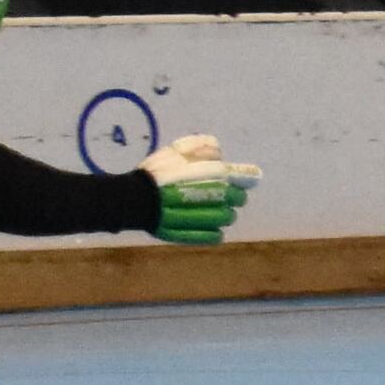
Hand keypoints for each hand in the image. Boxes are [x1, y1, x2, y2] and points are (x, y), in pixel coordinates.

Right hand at [139, 131, 254, 244]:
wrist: (133, 198)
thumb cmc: (156, 173)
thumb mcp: (176, 151)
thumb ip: (202, 147)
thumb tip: (220, 151)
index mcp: (211, 173)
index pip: (242, 176)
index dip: (247, 177)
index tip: (251, 178)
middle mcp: (214, 195)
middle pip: (238, 199)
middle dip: (233, 196)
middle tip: (223, 195)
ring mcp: (204, 216)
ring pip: (227, 218)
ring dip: (224, 214)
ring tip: (213, 210)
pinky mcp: (194, 235)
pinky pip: (214, 237)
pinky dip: (215, 233)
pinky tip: (209, 228)